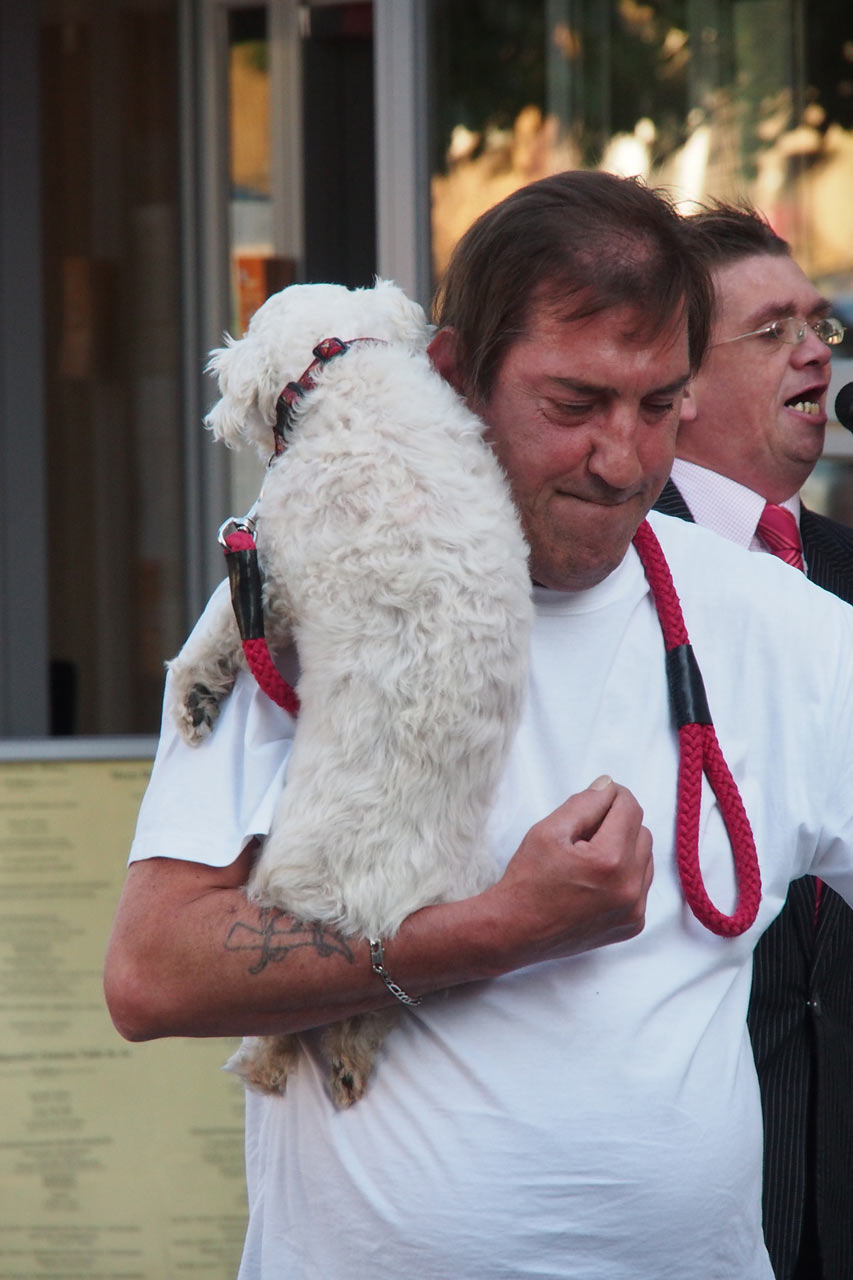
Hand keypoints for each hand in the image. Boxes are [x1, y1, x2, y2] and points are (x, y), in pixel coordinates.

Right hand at [483, 776, 652, 969]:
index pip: (630, 808)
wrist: (515, 931)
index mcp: (609, 860)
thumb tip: (609, 785)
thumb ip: (584, 802)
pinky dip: (626, 874)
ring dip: (625, 848)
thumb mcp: (548, 830)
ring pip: (645, 857)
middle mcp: (629, 887)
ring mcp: (634, 910)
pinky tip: (597, 879)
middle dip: (618, 823)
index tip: (596, 798)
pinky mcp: (633, 924)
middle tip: (585, 831)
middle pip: (642, 831)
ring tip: (590, 857)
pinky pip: (642, 884)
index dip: (612, 796)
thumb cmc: (527, 880)